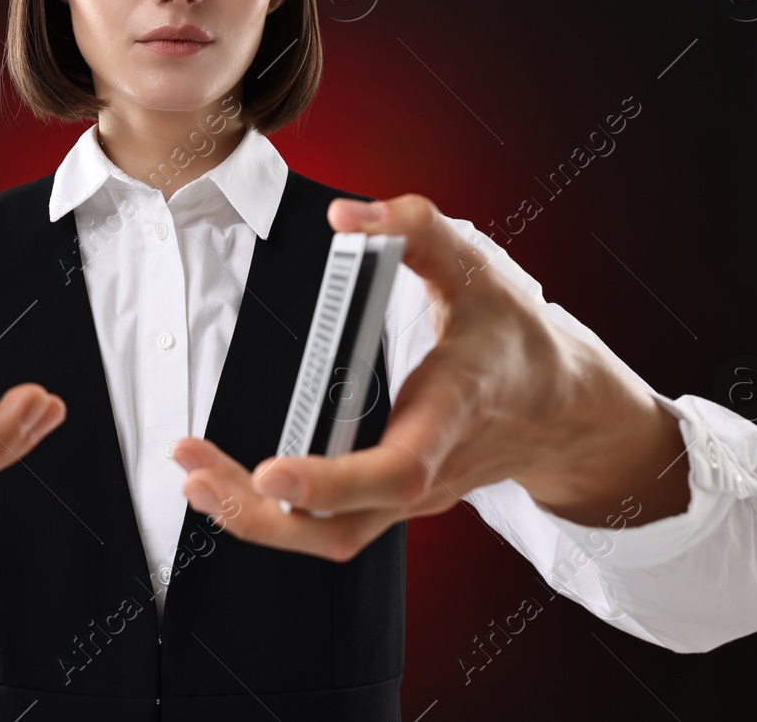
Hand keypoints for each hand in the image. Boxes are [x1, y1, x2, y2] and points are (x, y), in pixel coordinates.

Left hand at [171, 194, 687, 562]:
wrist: (561, 409)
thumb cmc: (516, 339)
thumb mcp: (477, 267)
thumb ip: (414, 229)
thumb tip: (345, 217)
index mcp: (449, 414)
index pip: (395, 469)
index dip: (332, 481)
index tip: (272, 472)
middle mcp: (426, 470)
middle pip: (344, 527)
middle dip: (261, 512)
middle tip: (194, 471)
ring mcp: (409, 497)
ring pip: (330, 539)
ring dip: (255, 520)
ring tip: (195, 477)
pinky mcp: (392, 501)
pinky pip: (330, 527)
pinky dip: (274, 514)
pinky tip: (229, 481)